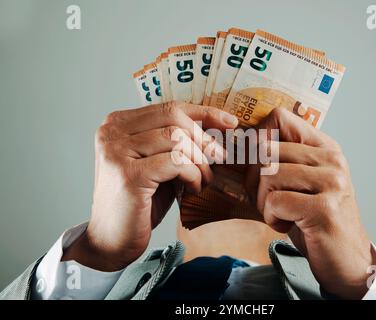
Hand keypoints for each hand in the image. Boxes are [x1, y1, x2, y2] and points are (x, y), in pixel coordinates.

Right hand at [62, 102, 237, 270]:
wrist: (112, 239)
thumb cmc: (140, 201)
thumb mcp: (158, 162)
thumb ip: (174, 142)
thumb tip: (216, 125)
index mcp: (118, 123)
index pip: (169, 107)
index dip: (204, 112)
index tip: (230, 122)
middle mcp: (112, 132)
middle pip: (173, 117)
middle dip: (203, 138)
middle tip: (219, 158)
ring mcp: (117, 151)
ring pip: (176, 138)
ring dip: (199, 160)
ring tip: (204, 180)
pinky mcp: (129, 174)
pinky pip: (176, 162)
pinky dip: (193, 174)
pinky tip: (194, 189)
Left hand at [254, 107, 374, 298]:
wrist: (346, 259)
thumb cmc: (315, 219)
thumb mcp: (301, 182)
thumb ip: (280, 160)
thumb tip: (239, 144)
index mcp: (325, 147)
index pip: (279, 117)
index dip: (257, 139)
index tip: (255, 164)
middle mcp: (332, 159)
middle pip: (266, 149)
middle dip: (255, 179)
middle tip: (269, 200)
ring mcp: (332, 183)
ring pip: (268, 174)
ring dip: (264, 201)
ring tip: (281, 214)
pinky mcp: (324, 209)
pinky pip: (276, 201)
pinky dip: (272, 217)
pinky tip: (286, 225)